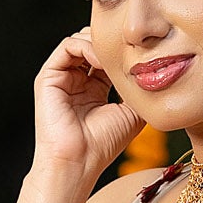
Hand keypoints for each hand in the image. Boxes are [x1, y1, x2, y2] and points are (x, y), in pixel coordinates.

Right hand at [34, 33, 141, 188]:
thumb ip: (139, 88)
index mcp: (94, 89)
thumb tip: (154, 68)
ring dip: (100, 43)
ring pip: (81, 40)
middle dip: (112, 42)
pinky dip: (86, 46)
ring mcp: (62, 78)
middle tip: (130, 48)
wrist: (78, 161)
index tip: (142, 52)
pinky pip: (67, 46)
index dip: (124, 51)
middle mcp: (76, 81)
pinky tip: (102, 60)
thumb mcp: (132, 112)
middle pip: (93, 44)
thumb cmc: (103, 144)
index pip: (108, 57)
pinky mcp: (48, 77)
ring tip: (116, 57)